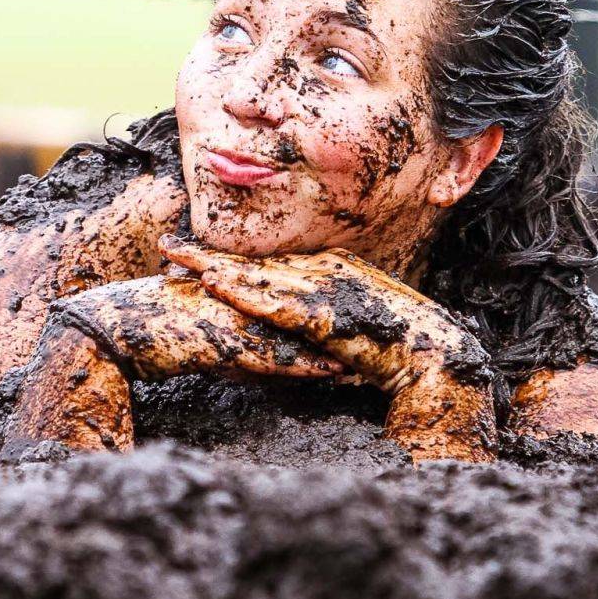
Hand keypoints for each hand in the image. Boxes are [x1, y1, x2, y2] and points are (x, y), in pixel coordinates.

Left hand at [158, 236, 497, 461]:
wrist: (432, 353)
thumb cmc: (396, 343)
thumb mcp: (353, 320)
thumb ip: (324, 314)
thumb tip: (295, 322)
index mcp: (331, 267)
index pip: (269, 259)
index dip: (229, 255)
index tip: (192, 251)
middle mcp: (324, 268)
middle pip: (254, 259)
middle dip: (207, 252)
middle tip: (165, 245)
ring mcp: (324, 287)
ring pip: (256, 274)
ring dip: (214, 266)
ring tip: (175, 260)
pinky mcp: (323, 311)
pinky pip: (273, 300)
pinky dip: (241, 291)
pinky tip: (213, 286)